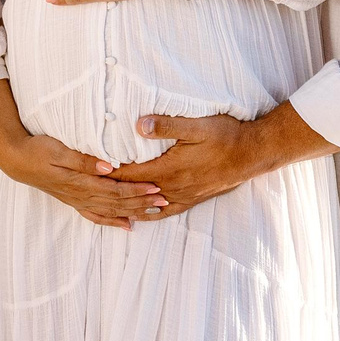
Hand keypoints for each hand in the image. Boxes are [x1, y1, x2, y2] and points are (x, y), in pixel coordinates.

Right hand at [2, 133, 169, 228]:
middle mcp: (81, 196)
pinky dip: (114, 222)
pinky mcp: (74, 201)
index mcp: (80, 183)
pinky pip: (97, 216)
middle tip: (164, 201)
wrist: (17, 161)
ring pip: (111, 212)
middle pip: (117, 203)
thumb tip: (108, 166)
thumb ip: (83, 160)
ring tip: (154, 213)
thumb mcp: (59, 150)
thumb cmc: (38, 150)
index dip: (137, 191)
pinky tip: (127, 225)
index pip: (115, 190)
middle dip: (142, 203)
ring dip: (134, 213)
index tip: (157, 188)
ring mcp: (77, 201)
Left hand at [108, 104, 335, 214]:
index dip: (107, 172)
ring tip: (105, 206)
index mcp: (169, 169)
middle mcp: (173, 188)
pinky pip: (164, 212)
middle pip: (134, 192)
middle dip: (110, 191)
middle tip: (87, 189)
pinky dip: (148, 214)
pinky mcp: (191, 199)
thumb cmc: (226, 136)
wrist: (252, 155)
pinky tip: (139, 215)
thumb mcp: (197, 125)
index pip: (130, 173)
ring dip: (126, 205)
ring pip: (146, 206)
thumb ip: (167, 125)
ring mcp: (182, 196)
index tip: (87, 170)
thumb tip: (138, 125)